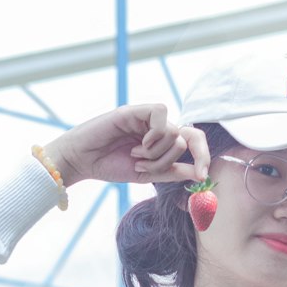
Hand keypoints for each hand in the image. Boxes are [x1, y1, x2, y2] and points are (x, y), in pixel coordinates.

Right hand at [42, 104, 209, 188]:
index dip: (203, 156)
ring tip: (135, 157)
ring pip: (175, 132)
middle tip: (147, 168)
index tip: (203, 176)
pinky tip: (138, 145)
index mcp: (162, 142)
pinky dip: (154, 136)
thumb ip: (171, 172)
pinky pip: (162, 115)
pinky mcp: (136, 110)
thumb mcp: (147, 174)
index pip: (193, 141)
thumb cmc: (110, 166)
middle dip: (170, 160)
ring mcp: (147, 118)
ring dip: (157, 154)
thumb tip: (199, 173)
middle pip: (187, 138)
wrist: (82, 161)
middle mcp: (157, 128)